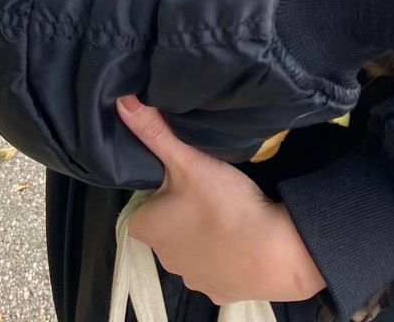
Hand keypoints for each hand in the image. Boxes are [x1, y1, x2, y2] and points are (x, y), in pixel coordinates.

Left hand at [116, 96, 324, 304]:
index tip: (184, 171)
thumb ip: (154, 131)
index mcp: (145, 228)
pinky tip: (240, 235)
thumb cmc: (222, 204)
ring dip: (204, 230)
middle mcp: (162, 258)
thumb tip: (121, 100)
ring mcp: (193, 279)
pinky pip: (218, 266)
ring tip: (227, 206)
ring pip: (192, 246)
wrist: (272, 252)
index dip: (162, 184)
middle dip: (182, 207)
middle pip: (167, 222)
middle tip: (208, 184)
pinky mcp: (221, 292)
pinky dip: (227, 253)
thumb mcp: (187, 160)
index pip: (144, 200)